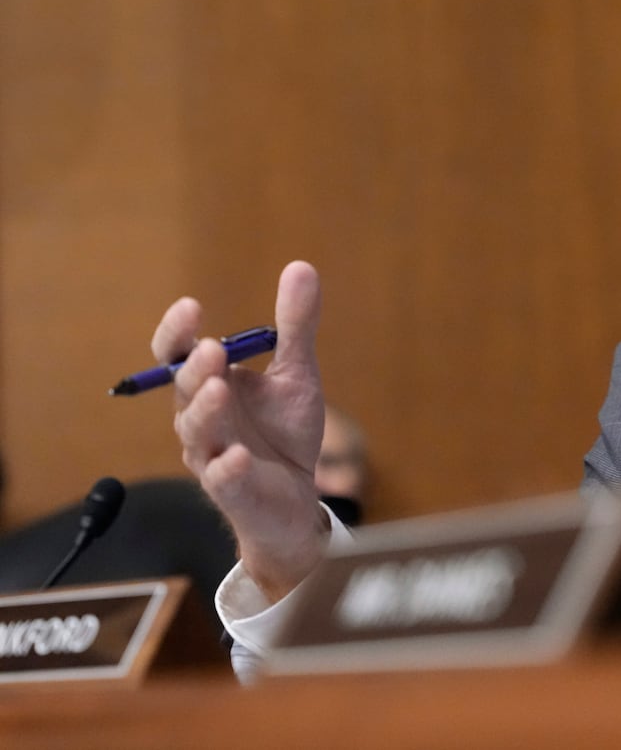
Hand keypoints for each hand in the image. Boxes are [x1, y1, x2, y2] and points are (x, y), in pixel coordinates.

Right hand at [161, 260, 329, 601]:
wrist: (297, 498)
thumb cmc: (284, 433)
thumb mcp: (296, 374)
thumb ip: (294, 326)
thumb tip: (300, 266)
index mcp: (209, 387)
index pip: (176, 357)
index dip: (176, 333)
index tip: (190, 306)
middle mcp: (202, 420)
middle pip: (184, 391)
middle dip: (194, 370)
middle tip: (210, 349)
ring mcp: (213, 457)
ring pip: (197, 434)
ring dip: (205, 411)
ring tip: (219, 389)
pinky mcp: (234, 492)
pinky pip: (223, 481)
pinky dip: (227, 469)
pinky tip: (238, 457)